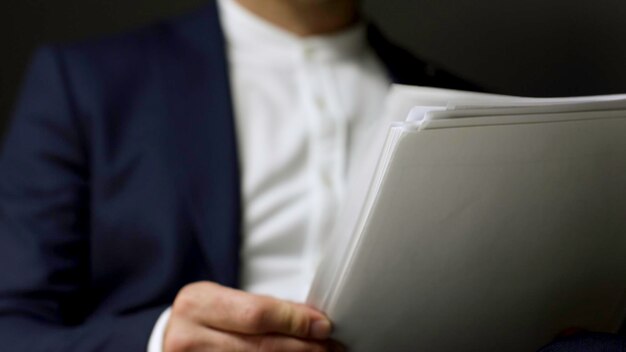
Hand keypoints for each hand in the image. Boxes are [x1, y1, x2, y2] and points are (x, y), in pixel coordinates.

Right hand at [164, 281, 337, 351]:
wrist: (171, 340)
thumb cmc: (203, 317)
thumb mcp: (224, 301)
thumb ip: (263, 308)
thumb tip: (313, 320)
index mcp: (197, 303)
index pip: (256, 314)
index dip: (294, 321)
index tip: (323, 325)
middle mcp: (188, 337)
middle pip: (260, 347)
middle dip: (302, 347)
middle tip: (330, 347)